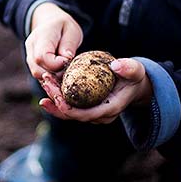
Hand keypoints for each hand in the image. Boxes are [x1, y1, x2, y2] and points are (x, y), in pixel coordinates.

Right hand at [25, 2, 82, 79]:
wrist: (50, 24)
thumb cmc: (64, 28)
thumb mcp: (72, 31)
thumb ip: (69, 45)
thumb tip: (66, 59)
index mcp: (41, 35)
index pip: (42, 57)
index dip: (57, 64)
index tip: (68, 60)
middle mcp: (31, 47)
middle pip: (38, 70)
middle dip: (56, 74)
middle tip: (68, 67)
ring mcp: (29, 56)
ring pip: (38, 76)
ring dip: (54, 78)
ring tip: (65, 69)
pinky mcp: (32, 65)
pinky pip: (40, 77)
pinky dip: (51, 79)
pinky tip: (60, 74)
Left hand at [38, 58, 153, 124]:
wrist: (135, 86)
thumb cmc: (134, 77)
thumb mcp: (136, 70)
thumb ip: (129, 68)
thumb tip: (115, 66)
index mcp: (110, 109)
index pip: (86, 114)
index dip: (68, 108)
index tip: (56, 95)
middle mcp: (100, 115)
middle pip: (73, 114)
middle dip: (56, 101)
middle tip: (46, 82)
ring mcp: (92, 113)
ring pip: (68, 112)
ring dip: (54, 99)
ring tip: (44, 83)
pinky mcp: (86, 108)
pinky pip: (69, 106)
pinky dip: (58, 97)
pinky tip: (47, 87)